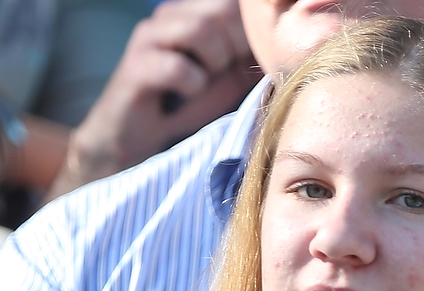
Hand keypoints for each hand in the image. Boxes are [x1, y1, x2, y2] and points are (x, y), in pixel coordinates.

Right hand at [49, 0, 258, 197]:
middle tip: (222, 74)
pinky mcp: (136, 66)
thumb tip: (287, 44)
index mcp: (195, 13)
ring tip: (201, 84)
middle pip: (222, 10)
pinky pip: (178, 66)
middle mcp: (170, 15)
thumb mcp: (232, 77)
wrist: (141, 143)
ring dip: (212, 64)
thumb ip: (253, 54)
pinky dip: (190, 85)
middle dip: (234, 48)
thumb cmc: (190, 108)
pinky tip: (183, 96)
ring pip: (199, 30)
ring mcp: (150, 37)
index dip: (251, 31)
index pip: (234, 3)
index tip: (247, 61)